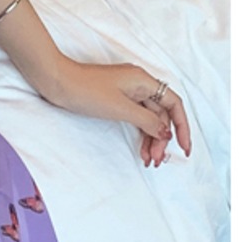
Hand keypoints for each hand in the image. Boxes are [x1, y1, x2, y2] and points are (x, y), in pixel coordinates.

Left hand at [43, 58, 190, 168]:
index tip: (185, 148)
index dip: (183, 126)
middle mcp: (139, 84)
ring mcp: (126, 91)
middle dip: (163, 138)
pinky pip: (135, 117)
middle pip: (161, 113)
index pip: (174, 104)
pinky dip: (140, 132)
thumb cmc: (85, 90)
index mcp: (144, 81)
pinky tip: (141, 149)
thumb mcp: (120, 108)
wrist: (56, 81)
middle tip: (157, 160)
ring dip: (152, 139)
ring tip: (149, 160)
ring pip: (148, 117)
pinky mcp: (115, 98)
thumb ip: (147, 121)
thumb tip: (165, 131)